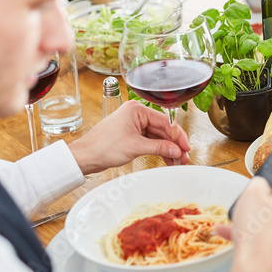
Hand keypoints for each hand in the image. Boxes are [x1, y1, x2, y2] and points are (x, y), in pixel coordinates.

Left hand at [67, 101, 190, 173]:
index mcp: (137, 110)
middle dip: (174, 145)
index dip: (177, 136)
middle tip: (184, 157)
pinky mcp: (131, 135)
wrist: (85, 156)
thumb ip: (159, 147)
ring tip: (178, 162)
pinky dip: (158, 150)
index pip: (165, 121)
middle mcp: (136, 114)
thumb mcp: (135, 147)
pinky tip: (167, 159)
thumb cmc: (103, 146)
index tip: (186, 147)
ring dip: (168, 149)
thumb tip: (176, 151)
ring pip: (157, 137)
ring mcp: (134, 125)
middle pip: (163, 129)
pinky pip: (150, 141)